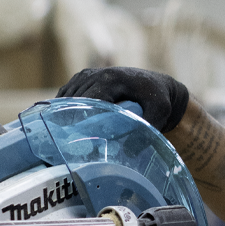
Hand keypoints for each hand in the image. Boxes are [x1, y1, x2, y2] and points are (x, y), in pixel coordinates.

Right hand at [57, 67, 190, 132]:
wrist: (157, 85)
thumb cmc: (158, 100)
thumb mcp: (160, 112)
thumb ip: (148, 128)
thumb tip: (127, 151)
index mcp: (111, 79)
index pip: (86, 102)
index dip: (80, 121)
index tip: (79, 141)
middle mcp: (95, 74)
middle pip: (73, 101)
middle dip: (71, 122)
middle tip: (70, 144)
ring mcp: (86, 74)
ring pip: (66, 99)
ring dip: (65, 116)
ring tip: (67, 137)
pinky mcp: (81, 78)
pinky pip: (65, 95)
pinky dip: (64, 108)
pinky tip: (66, 124)